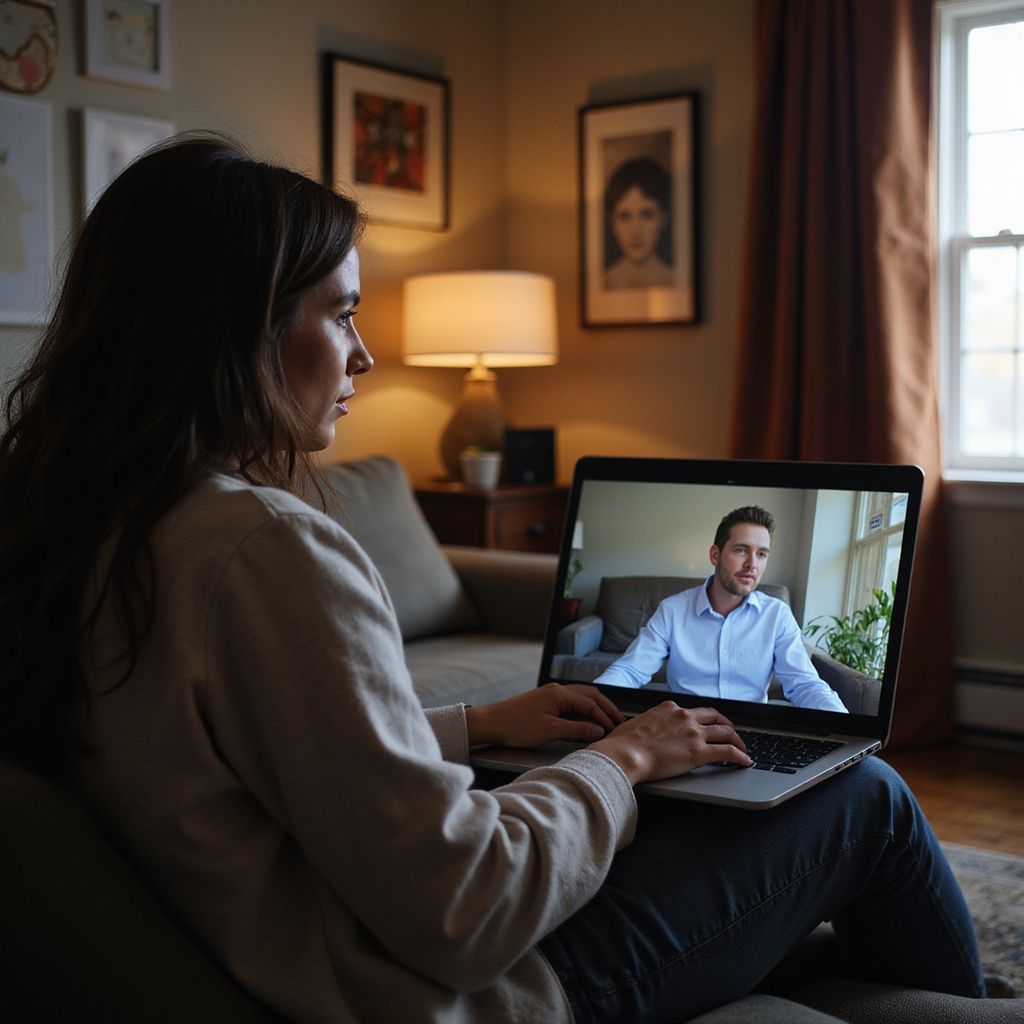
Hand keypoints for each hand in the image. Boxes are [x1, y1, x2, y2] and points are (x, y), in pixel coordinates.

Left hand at [465, 683, 625, 747]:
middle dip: (605, 708)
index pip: (591, 703)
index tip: (615, 730)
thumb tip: (598, 731)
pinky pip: (570, 703)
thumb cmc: (517, 726)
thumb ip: (577, 730)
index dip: (605, 717)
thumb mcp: (550, 731)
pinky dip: (583, 710)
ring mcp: (550, 695)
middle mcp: (557, 690)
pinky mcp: (545, 702)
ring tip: (607, 720)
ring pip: (580, 698)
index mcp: (560, 694)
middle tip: (619, 721)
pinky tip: (586, 720)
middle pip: (589, 695)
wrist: (491, 723)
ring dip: (595, 708)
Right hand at [589, 702, 751, 785]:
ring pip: (726, 732)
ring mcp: (693, 733)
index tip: (708, 725)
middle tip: (732, 734)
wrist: (625, 754)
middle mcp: (684, 717)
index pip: (693, 711)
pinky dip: (740, 756)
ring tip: (743, 749)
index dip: (704, 719)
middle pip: (715, 717)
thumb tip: (643, 731)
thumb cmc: (624, 743)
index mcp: (669, 709)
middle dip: (727, 725)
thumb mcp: (636, 724)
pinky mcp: (699, 752)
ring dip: (738, 740)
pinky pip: (727, 752)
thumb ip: (647, 724)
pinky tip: (744, 761)